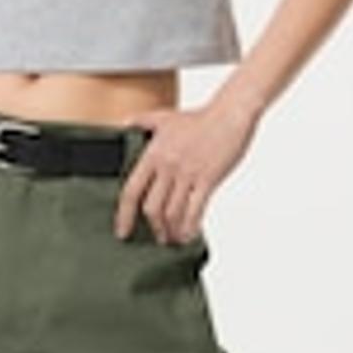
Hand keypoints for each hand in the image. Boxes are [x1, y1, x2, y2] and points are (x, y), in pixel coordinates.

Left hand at [113, 93, 260, 242]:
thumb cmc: (200, 118)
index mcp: (153, 154)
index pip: (132, 191)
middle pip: (152, 208)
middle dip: (154, 228)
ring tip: (173, 238)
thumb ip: (142, 121)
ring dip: (171, 231)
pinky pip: (196, 210)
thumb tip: (124, 124)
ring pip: (172, 213)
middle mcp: (167, 166)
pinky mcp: (208, 179)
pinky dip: (190, 227)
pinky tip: (189, 235)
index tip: (122, 231)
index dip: (124, 215)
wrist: (229, 114)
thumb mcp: (164, 117)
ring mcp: (187, 174)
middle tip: (157, 237)